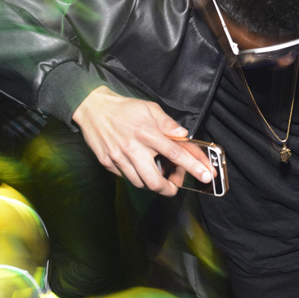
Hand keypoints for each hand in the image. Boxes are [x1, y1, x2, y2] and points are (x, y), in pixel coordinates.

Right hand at [72, 85, 212, 196]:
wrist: (92, 108)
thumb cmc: (124, 108)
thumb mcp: (151, 109)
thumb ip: (169, 124)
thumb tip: (184, 137)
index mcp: (148, 134)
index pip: (176, 154)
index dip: (194, 167)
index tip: (206, 176)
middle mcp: (133, 149)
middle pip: (155, 182)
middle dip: (169, 189)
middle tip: (175, 186)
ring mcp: (118, 158)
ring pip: (140, 183)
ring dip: (153, 184)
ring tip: (158, 176)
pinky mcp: (107, 163)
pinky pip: (126, 178)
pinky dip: (136, 177)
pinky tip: (140, 168)